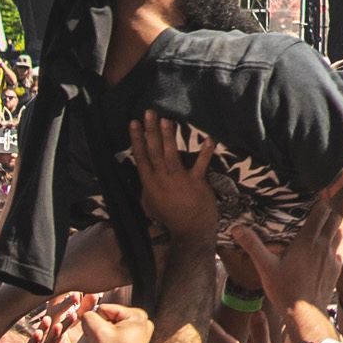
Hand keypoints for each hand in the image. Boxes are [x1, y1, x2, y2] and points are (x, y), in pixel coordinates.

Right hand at [132, 115, 220, 248]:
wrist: (189, 229)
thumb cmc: (169, 216)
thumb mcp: (150, 203)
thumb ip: (147, 185)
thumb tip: (144, 171)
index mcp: (149, 182)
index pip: (141, 156)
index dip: (137, 139)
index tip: (133, 123)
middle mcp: (161, 178)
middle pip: (154, 151)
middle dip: (150, 131)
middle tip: (148, 112)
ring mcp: (179, 179)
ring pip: (171, 154)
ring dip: (169, 137)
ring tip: (167, 120)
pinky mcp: (196, 181)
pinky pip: (201, 164)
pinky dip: (205, 152)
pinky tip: (208, 139)